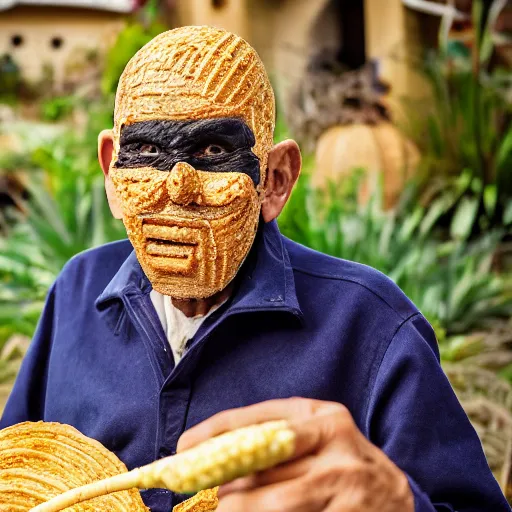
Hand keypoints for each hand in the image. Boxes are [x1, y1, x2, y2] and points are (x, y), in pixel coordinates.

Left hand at [177, 398, 413, 511]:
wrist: (401, 500)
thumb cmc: (346, 466)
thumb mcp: (318, 441)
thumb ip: (276, 444)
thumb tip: (219, 463)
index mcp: (322, 416)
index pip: (260, 417)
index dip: (217, 430)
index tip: (183, 445)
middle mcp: (335, 442)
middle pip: (263, 457)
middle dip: (223, 476)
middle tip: (196, 489)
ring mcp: (344, 481)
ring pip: (274, 499)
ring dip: (239, 507)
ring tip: (220, 509)